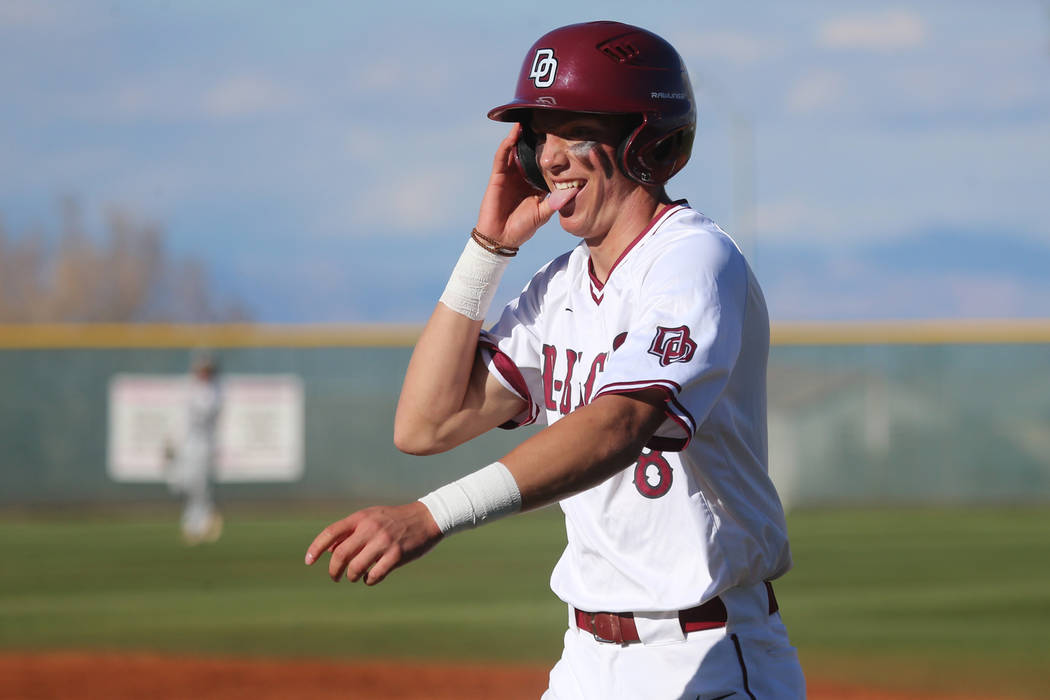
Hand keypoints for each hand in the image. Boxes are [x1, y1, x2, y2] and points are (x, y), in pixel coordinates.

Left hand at [304, 502, 442, 585]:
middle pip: (340, 555)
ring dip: (352, 576)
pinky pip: (374, 575)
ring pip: (355, 568)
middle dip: (334, 571)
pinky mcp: (396, 555)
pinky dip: (368, 580)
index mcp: (361, 517)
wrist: (427, 518)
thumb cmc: (395, 520)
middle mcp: (370, 528)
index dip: (316, 548)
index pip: (331, 533)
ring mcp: (384, 542)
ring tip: (355, 576)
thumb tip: (328, 550)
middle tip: (335, 577)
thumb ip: (350, 531)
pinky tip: (370, 577)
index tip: (308, 561)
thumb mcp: (371, 518)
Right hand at [475, 124, 577, 248]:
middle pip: (529, 154)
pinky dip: (507, 145)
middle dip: (534, 139)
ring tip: (526, 121)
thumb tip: (574, 191)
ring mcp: (509, 176)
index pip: (543, 165)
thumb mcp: (543, 214)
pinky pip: (502, 158)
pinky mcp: (497, 177)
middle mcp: (522, 177)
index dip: (551, 153)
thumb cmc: (522, 228)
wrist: (501, 238)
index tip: (562, 138)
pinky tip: (513, 134)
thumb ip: (556, 202)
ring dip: (519, 137)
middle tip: (544, 121)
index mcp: (534, 185)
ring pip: (514, 152)